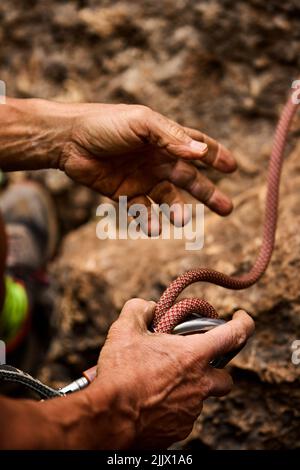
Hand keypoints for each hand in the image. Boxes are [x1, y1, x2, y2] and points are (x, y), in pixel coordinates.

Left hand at [57, 103, 236, 226]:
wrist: (68, 140)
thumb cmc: (105, 124)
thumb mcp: (141, 123)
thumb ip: (171, 137)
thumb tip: (201, 153)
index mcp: (163, 139)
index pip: (196, 147)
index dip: (215, 156)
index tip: (233, 168)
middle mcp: (156, 159)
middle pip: (189, 179)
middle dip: (208, 193)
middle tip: (227, 209)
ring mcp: (141, 178)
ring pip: (168, 199)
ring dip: (178, 211)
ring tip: (181, 220)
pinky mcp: (124, 194)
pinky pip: (142, 211)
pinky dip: (149, 220)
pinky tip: (154, 227)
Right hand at [88, 299, 253, 448]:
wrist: (109, 419)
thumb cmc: (120, 373)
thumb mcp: (124, 330)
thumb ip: (139, 309)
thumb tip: (148, 308)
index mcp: (193, 356)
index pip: (235, 335)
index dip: (244, 323)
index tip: (241, 318)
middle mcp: (200, 385)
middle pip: (225, 377)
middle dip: (214, 369)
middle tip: (192, 362)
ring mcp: (192, 411)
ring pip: (200, 397)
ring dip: (187, 388)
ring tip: (158, 381)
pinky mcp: (180, 430)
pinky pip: (183, 415)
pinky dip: (173, 407)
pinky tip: (151, 401)